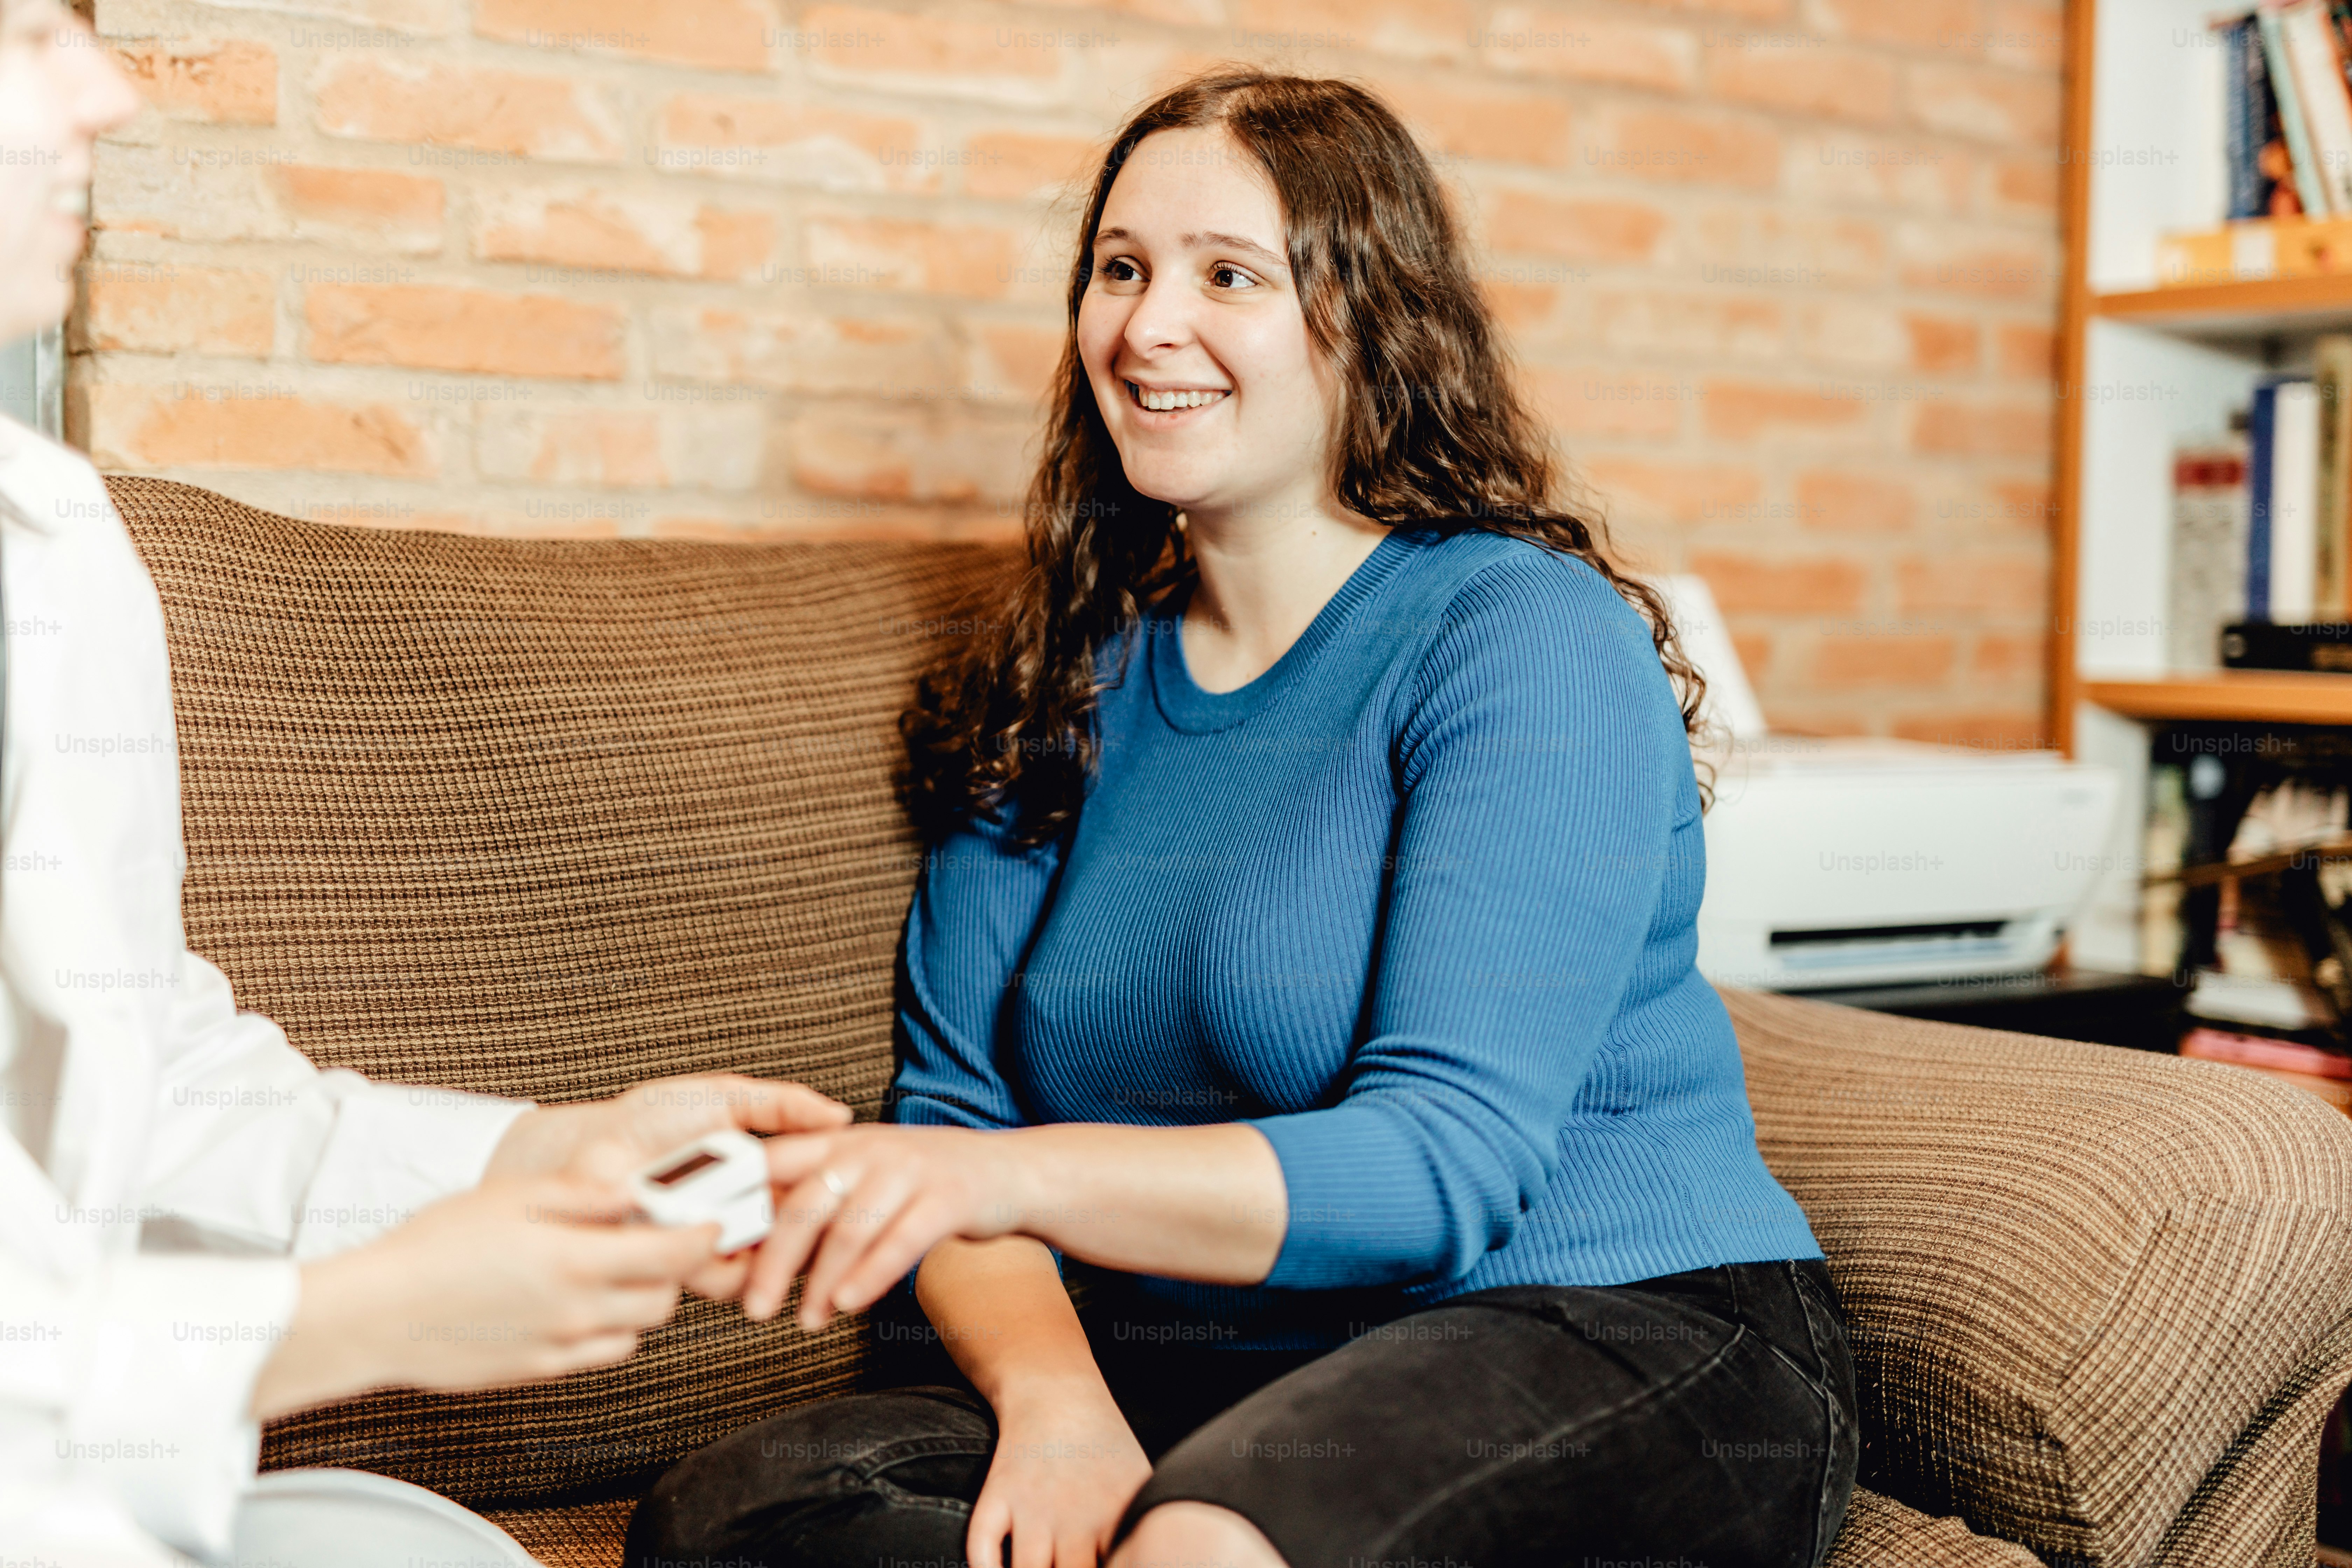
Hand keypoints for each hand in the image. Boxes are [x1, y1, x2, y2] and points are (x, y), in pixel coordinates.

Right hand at [254, 1172, 718, 1419]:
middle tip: (652, 1240)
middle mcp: (578, 1310)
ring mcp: (560, 1347)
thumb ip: (587, 1195)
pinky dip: (605, 1331)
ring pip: (636, 1329)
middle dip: (670, 1268)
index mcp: (576, 1260)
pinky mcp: (538, 1371)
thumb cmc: (437, 1244)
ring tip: (608, 1269)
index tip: (711, 1221)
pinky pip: (599, 1354)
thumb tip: (639, 1190)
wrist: (379, 1312)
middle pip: (663, 1296)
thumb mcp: (515, 1196)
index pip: (675, 1254)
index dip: (703, 1236)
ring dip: (638, 1299)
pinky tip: (576, 1303)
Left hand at [486, 1073, 851, 1298]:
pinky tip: (703, 1234)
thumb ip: (782, 1104)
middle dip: (800, 1228)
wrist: (591, 1147)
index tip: (838, 1186)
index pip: (810, 1191)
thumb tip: (840, 1116)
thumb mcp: (724, 1097)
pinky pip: (722, 1280)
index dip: (828, 1193)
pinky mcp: (685, 1264)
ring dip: (762, 1248)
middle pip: (795, 1233)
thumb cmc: (650, 1118)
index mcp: (759, 1170)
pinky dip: (722, 1265)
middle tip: (788, 1208)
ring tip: (734, 1219)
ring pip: (765, 1263)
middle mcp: (743, 1210)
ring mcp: (715, 1239)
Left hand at [743, 1124, 1032, 1328]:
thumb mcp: (867, 1176)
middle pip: (806, 1205)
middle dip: (774, 1261)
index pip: (775, 1163)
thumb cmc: (925, 1185)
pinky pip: (901, 1241)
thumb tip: (754, 1248)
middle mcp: (870, 1148)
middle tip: (752, 1308)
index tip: (712, 1248)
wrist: (1010, 1172)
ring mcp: (911, 1170)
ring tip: (807, 1321)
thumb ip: (818, 1201)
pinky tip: (849, 1305)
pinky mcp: (948, 1197)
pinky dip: (870, 1276)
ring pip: (851, 1228)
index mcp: (840, 1140)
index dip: (739, 1202)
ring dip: (822, 1281)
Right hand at [971, 1378, 1152, 1567]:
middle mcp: (1072, 1519)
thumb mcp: (1141, 1485)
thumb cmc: (1105, 1448)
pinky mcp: (997, 1496)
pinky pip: (983, 1544)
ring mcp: (1031, 1509)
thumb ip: (1144, 1530)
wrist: (1057, 1394)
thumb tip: (1164, 1560)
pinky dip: (986, 1567)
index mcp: (1114, 1520)